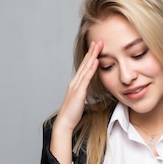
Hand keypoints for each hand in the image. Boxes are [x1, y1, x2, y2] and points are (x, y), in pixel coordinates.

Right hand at [50, 41, 101, 163]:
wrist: (64, 123)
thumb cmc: (72, 114)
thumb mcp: (80, 100)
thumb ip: (84, 92)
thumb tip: (88, 89)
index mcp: (76, 84)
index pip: (85, 68)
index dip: (90, 57)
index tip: (96, 47)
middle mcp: (75, 82)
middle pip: (85, 64)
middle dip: (92, 52)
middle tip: (98, 40)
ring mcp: (76, 86)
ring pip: (85, 68)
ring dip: (92, 56)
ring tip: (98, 46)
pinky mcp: (78, 92)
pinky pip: (86, 78)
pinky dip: (91, 69)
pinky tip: (95, 61)